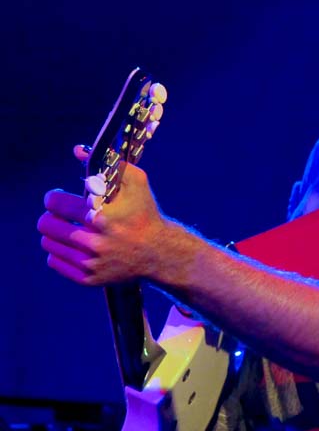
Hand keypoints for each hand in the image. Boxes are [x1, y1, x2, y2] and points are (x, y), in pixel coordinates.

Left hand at [37, 153, 166, 285]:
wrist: (160, 252)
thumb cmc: (145, 214)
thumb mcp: (136, 182)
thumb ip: (109, 162)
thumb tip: (77, 150)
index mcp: (101, 216)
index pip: (54, 203)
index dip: (54, 198)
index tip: (59, 198)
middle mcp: (94, 241)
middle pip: (46, 225)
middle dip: (51, 217)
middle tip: (61, 215)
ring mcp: (91, 263)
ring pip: (49, 244)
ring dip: (55, 234)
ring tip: (67, 229)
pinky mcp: (90, 279)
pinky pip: (55, 263)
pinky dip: (59, 253)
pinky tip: (72, 246)